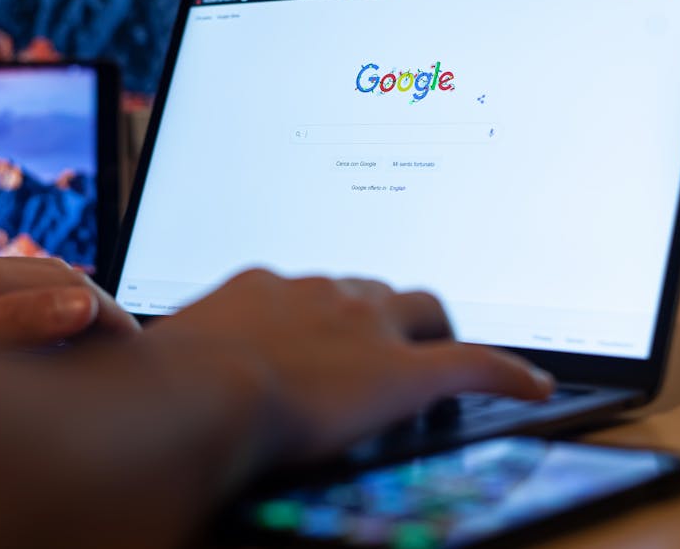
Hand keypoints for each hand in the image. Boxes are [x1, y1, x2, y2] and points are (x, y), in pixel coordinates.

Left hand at [0, 253, 139, 348]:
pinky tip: (20, 363)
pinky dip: (27, 335)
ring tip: (81, 362)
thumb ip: (12, 322)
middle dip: (91, 313)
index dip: (110, 312)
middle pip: (49, 284)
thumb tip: (80, 306)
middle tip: (119, 355)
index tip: (135, 346)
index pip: (68, 281)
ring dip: (59, 325)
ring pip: (23, 300)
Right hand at [144, 269, 553, 463]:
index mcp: (265, 288)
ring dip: (429, 330)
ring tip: (439, 354)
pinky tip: (533, 387)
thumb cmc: (167, 381)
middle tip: (387, 339)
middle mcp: (320, 291)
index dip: (329, 309)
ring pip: (422, 309)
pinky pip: (476, 364)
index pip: (310, 288)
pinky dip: (507, 373)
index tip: (329, 327)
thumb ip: (177, 359)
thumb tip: (146, 381)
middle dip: (383, 310)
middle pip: (373, 287)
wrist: (202, 392)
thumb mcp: (166, 359)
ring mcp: (365, 325)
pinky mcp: (404, 371)